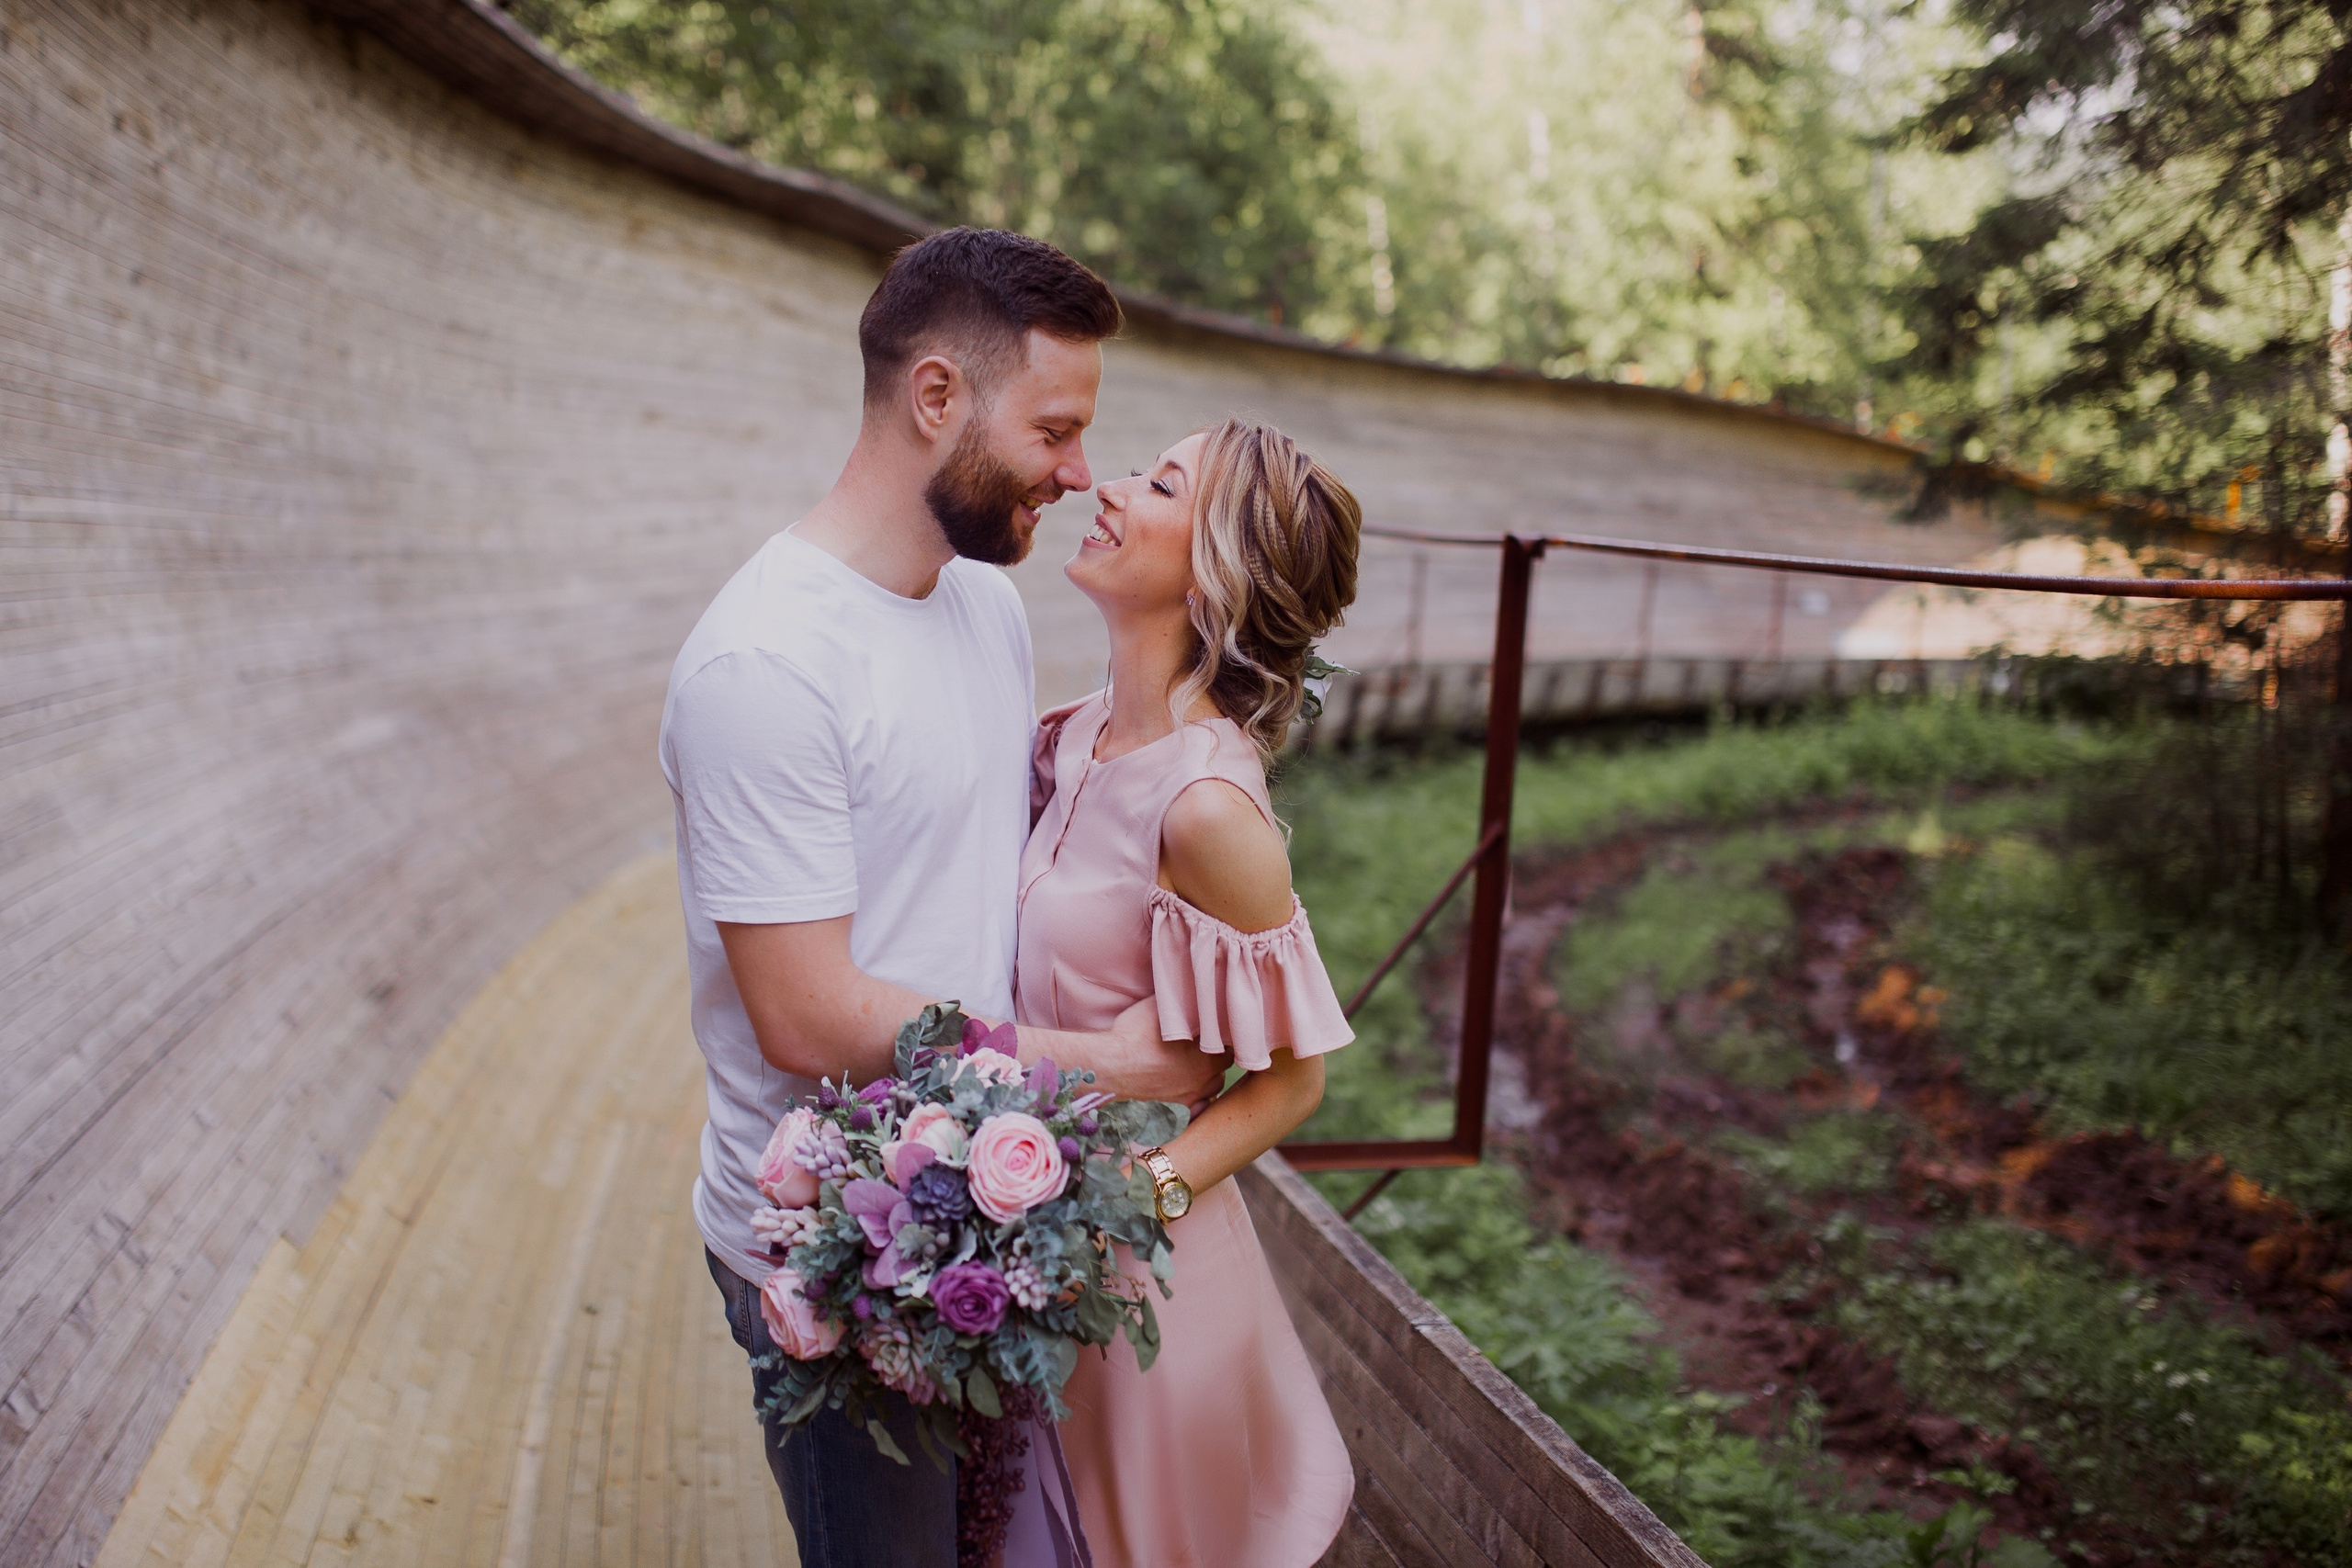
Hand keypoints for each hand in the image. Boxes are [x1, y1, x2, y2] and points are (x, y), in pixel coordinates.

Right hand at [1093, 997, 1227, 1106]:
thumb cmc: (1131, 1036)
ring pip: (1213, 1090)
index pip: (1232, 1043)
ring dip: (1209, 1079)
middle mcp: (1204, 1078)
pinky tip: (1187, 1092)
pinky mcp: (1175, 1113)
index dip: (1223, 1034)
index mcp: (1207, 1052)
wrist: (1108, 1069)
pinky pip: (1198, 1110)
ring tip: (1196, 1069)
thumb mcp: (1157, 1007)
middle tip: (1204, 1047)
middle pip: (1224, 1066)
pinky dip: (1197, 1102)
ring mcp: (1190, 1098)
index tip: (1213, 1029)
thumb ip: (1179, 1000)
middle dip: (1217, 1056)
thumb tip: (1189, 987)